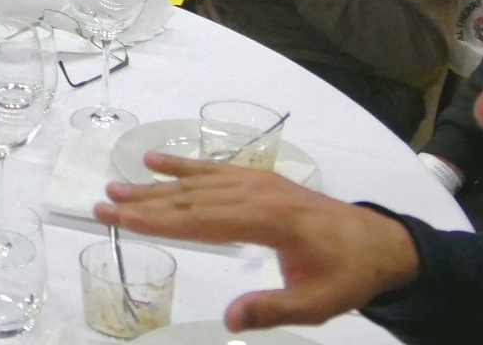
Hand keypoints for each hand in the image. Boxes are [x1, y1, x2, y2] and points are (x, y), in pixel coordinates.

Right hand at [95, 153, 421, 332]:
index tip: (123, 220)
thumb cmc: (347, 275)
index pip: (203, 220)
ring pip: (198, 183)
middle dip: (144, 202)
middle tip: (103, 204)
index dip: (160, 221)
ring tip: (117, 185)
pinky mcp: (260, 181)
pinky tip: (156, 162)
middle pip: (192, 198)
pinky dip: (183, 166)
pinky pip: (214, 171)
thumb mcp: (318, 304)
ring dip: (155, 184)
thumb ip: (273, 309)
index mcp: (270, 220)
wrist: (380, 244)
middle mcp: (258, 194)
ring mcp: (257, 183)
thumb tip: (229, 318)